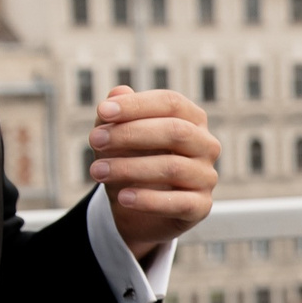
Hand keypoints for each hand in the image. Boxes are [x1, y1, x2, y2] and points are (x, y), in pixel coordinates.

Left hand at [88, 87, 219, 257]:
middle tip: (95, 140)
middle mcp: (206, 145)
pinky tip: (122, 198)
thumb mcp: (118, 137)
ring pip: (173, 167)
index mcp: (191, 119)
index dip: (137, 105)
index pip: (171, 103)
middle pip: (176, 131)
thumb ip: (118, 115)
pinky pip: (179, 202)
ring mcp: (206, 176)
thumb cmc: (131, 162)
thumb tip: (118, 91)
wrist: (137, 210)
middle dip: (131, 134)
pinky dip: (148, 200)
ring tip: (97, 171)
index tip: (103, 111)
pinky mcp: (201, 207)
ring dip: (129, 168)